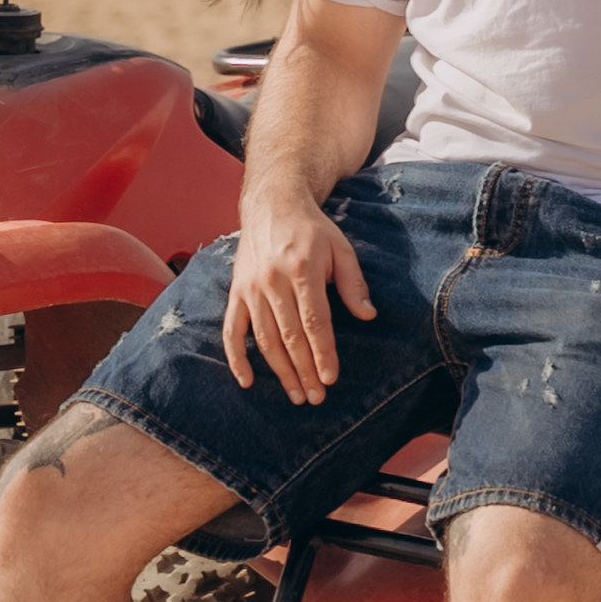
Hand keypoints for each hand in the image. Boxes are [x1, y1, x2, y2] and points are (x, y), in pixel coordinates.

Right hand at [223, 187, 376, 403]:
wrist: (272, 204)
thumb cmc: (312, 230)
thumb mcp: (341, 247)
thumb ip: (353, 282)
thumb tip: (368, 315)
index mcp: (302, 269)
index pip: (314, 320)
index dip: (322, 352)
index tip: (330, 378)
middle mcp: (273, 280)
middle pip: (290, 336)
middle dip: (304, 370)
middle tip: (316, 397)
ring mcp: (250, 288)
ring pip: (264, 339)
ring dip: (280, 371)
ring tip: (296, 395)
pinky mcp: (235, 292)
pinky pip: (231, 331)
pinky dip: (236, 359)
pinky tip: (248, 381)